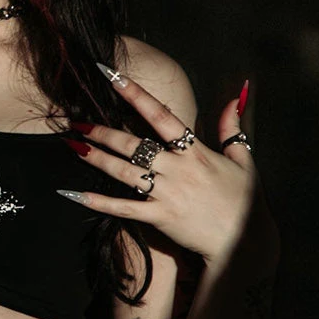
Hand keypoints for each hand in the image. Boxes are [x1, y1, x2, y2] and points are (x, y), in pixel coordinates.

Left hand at [60, 73, 278, 268]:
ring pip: (124, 172)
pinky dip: (99, 201)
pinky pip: (124, 208)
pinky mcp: (160, 218)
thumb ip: (231, 127)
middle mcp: (178, 169)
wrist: (245, 241)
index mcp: (195, 151)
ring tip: (73, 146)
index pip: (161, 115)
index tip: (112, 77)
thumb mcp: (243, 159)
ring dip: (96, 158)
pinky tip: (75, 194)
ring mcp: (167, 194)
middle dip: (103, 132)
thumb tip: (237, 96)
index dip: (136, 94)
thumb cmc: (243, 200)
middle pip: (133, 145)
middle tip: (76, 122)